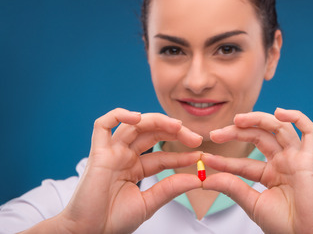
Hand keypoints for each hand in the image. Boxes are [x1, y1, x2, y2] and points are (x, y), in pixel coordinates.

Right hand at [53, 108, 202, 233]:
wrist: (88, 233)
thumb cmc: (113, 221)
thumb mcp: (149, 203)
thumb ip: (170, 189)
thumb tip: (198, 179)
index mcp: (134, 167)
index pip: (162, 154)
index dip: (181, 154)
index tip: (200, 154)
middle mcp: (123, 156)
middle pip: (152, 133)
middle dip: (175, 132)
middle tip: (196, 138)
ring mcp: (111, 152)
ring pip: (134, 125)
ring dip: (157, 121)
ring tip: (178, 126)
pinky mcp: (97, 152)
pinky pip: (103, 125)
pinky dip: (118, 115)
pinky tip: (137, 117)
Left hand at [201, 108, 312, 233]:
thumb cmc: (284, 225)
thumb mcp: (252, 204)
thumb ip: (232, 188)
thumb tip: (205, 180)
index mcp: (271, 173)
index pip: (244, 161)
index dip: (225, 160)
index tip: (205, 158)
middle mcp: (284, 161)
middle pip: (260, 136)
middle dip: (237, 131)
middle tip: (215, 134)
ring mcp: (297, 158)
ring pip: (279, 128)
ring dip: (259, 119)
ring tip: (237, 119)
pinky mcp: (310, 159)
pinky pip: (311, 132)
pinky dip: (298, 118)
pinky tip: (280, 112)